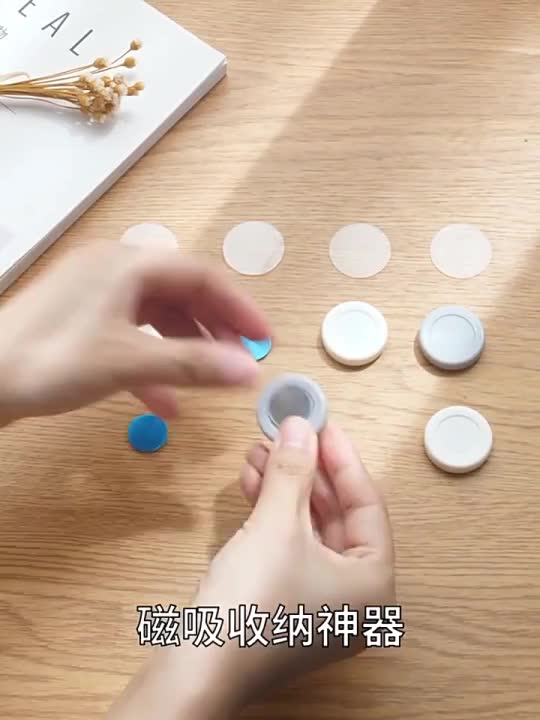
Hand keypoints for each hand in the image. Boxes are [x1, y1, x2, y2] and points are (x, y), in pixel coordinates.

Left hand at [0, 242, 269, 423]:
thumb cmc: (48, 361)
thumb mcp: (127, 362)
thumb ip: (193, 364)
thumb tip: (251, 371)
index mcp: (127, 264)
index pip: (201, 275)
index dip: (237, 306)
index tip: (264, 337)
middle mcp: (113, 270)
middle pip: (181, 293)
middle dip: (213, 328)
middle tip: (240, 358)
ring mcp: (95, 295)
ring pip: (157, 317)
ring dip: (186, 349)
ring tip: (209, 380)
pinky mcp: (82, 321)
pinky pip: (132, 334)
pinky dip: (154, 362)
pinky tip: (165, 402)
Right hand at [195, 417, 394, 706]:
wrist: (196, 670)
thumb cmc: (251, 599)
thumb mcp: (276, 524)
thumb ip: (293, 470)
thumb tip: (300, 424)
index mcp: (375, 585)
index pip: (366, 505)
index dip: (343, 458)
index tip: (323, 422)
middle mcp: (357, 599)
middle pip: (337, 516)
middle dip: (306, 471)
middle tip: (285, 434)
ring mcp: (322, 607)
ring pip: (309, 530)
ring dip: (284, 489)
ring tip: (258, 451)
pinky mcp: (289, 607)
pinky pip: (290, 548)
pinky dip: (272, 515)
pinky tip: (251, 483)